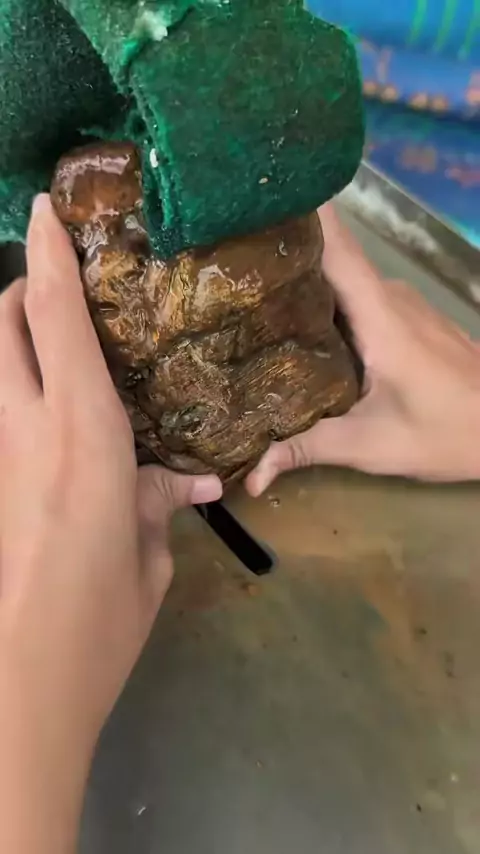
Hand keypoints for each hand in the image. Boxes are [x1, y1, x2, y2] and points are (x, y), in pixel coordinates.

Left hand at [0, 195, 221, 852]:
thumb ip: (160, 501)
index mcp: (83, 432)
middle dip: (25, 287)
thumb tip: (189, 478)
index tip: (48, 206)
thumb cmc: (102, 618)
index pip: (57, 317)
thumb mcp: (149, 554)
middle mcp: (27, 427)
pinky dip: (20, 393)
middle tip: (64, 283)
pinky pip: (1, 413)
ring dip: (15, 336)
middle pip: (5, 323)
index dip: (53, 254)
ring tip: (57, 341)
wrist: (22, 681)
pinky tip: (52, 418)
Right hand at [246, 203, 479, 494]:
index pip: (334, 244)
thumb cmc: (446, 432)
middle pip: (329, 256)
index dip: (295, 213)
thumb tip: (249, 476)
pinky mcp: (410, 318)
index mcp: (378, 313)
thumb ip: (306, 450)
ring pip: (343, 279)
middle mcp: (388, 295)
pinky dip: (328, 302)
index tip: (247, 202)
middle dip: (281, 254)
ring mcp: (403, 303)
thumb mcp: (370, 446)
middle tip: (224, 263)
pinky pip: (360, 296)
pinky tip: (296, 323)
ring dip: (301, 283)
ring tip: (245, 294)